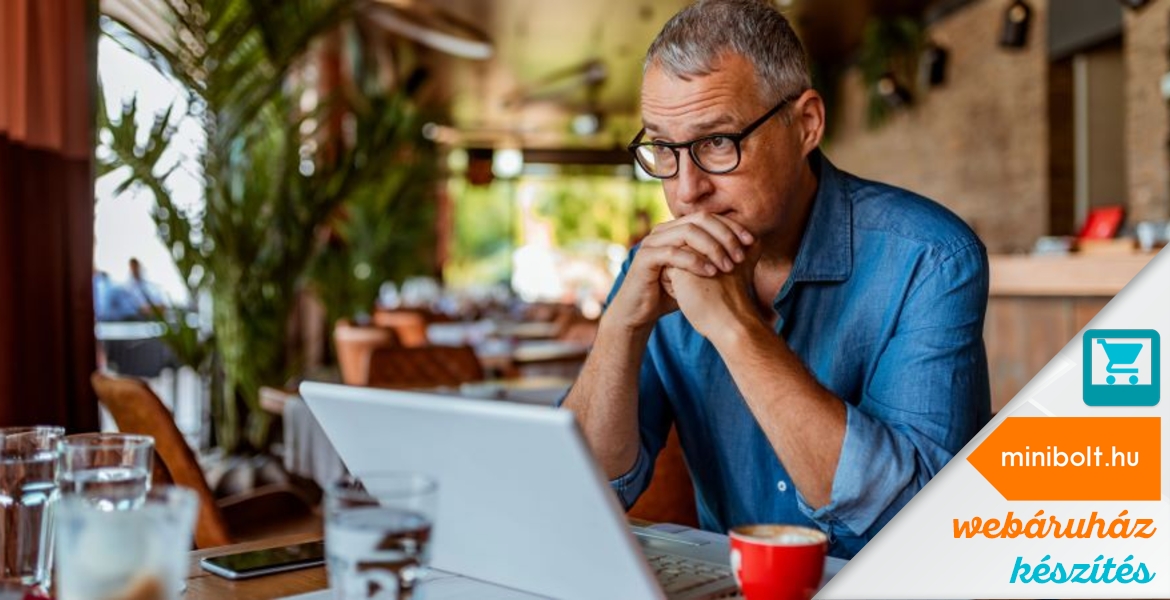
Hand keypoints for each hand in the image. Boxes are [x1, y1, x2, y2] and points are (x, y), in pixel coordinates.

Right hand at [606, 213, 753, 333]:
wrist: (640, 311)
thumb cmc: (671, 292)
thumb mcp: (698, 273)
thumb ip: (717, 258)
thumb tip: (751, 250)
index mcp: (676, 229)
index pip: (709, 217)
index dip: (731, 226)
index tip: (751, 241)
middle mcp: (663, 230)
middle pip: (700, 219)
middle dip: (724, 235)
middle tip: (741, 255)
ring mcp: (652, 242)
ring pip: (687, 233)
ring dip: (712, 247)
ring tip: (728, 265)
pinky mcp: (645, 258)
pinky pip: (673, 253)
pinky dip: (694, 261)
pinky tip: (711, 273)